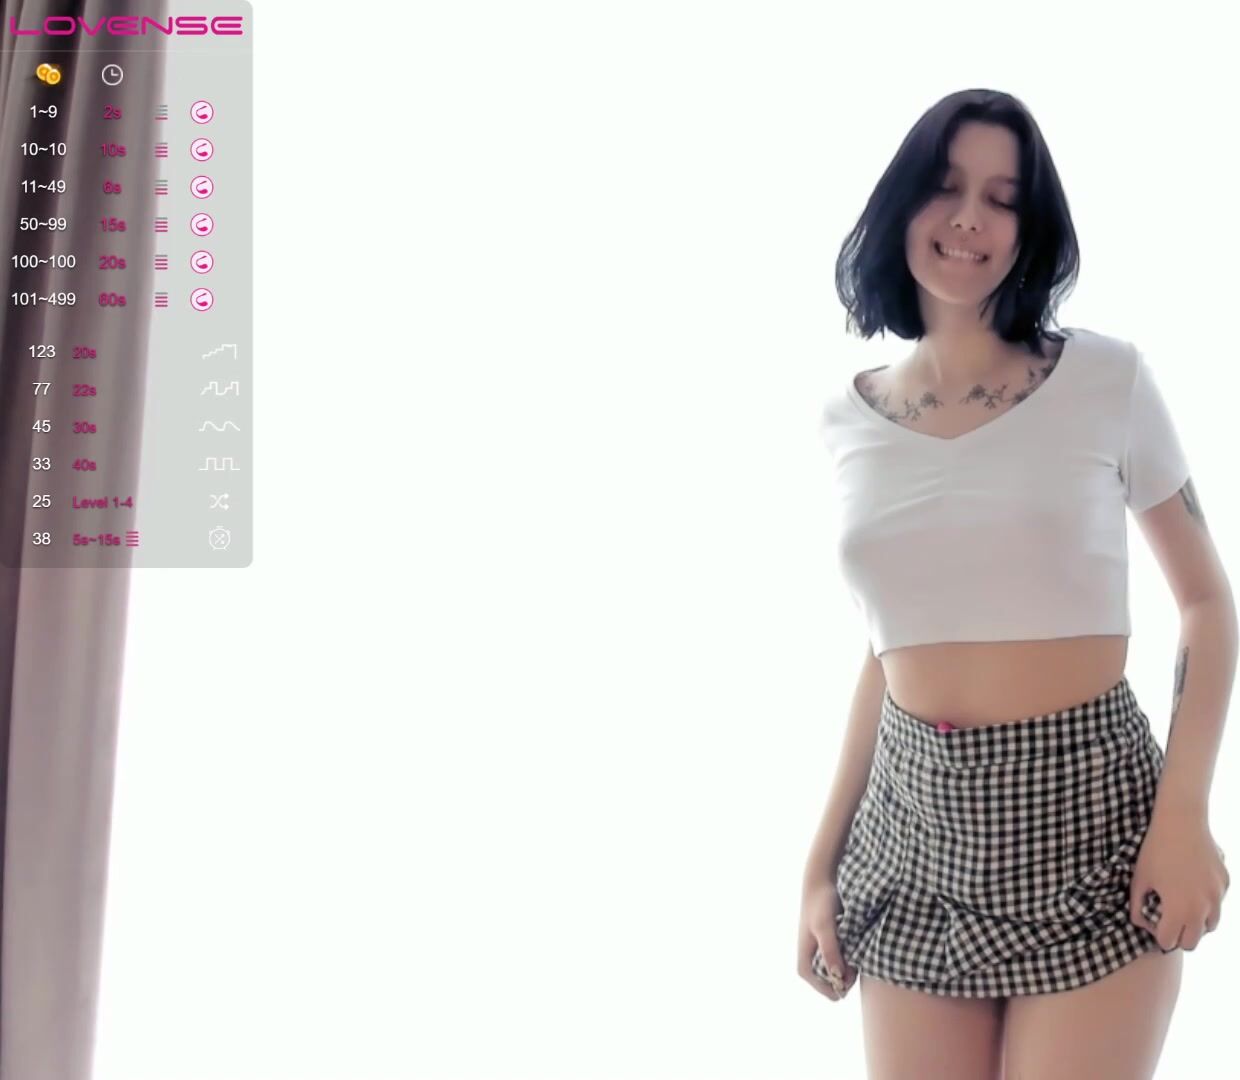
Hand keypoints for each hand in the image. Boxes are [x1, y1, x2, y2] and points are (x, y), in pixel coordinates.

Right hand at [798, 880, 856, 1001]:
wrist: (822, 882)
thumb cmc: (820, 905)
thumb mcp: (825, 928)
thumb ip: (830, 951)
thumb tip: (837, 979)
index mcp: (804, 964)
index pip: (827, 991)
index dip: (842, 986)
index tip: (852, 972)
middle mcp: (812, 964)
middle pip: (837, 984)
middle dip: (849, 975)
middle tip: (856, 956)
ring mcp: (823, 956)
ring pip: (843, 973)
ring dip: (853, 965)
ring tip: (856, 945)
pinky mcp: (832, 947)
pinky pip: (846, 961)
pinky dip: (854, 957)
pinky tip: (857, 943)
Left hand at [1129, 806, 1228, 951]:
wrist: (1181, 823)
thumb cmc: (1155, 850)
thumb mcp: (1139, 878)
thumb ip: (1136, 906)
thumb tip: (1140, 923)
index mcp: (1179, 910)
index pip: (1170, 942)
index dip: (1159, 936)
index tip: (1153, 925)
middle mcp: (1203, 908)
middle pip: (1193, 942)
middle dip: (1179, 937)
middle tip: (1168, 923)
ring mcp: (1217, 896)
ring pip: (1210, 925)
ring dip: (1197, 923)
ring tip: (1182, 909)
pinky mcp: (1225, 883)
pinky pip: (1218, 904)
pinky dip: (1208, 904)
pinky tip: (1193, 889)